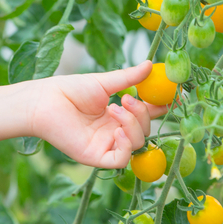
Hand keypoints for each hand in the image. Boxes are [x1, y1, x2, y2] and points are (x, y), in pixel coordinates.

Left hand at [27, 61, 166, 168]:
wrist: (45, 101)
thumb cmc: (70, 90)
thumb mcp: (104, 82)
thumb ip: (129, 78)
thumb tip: (151, 64)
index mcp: (117, 115)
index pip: (147, 114)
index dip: (163, 108)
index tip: (177, 96)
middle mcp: (114, 132)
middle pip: (145, 130)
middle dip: (142, 113)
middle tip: (125, 99)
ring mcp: (106, 146)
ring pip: (137, 144)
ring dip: (132, 124)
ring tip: (114, 108)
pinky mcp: (97, 158)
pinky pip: (122, 159)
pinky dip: (126, 144)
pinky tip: (117, 129)